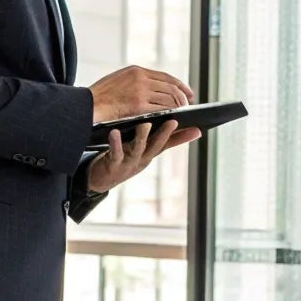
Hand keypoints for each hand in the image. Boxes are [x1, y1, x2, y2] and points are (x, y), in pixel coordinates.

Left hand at [86, 120, 200, 194]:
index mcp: (150, 154)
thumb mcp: (144, 151)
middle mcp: (142, 159)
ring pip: (138, 148)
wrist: (102, 179)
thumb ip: (159, 139)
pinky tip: (115, 132)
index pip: (169, 143)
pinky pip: (115, 152)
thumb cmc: (124, 160)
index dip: (183, 137)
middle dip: (166, 134)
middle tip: (174, 121)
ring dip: (142, 136)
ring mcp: (129, 162)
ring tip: (145, 124)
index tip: (198, 129)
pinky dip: (116, 143)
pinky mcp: (113, 164)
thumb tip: (179, 129)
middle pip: (157, 146)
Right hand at [88, 65, 193, 122]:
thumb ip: (134, 80)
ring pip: (169, 97)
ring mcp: (140, 91)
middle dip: (182, 95)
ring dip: (178, 105)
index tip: (187, 91)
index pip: (165, 76)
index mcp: (136, 70)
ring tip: (182, 112)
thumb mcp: (118, 79)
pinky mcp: (138, 105)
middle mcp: (140, 77)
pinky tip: (174, 117)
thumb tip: (150, 85)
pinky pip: (161, 108)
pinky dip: (170, 112)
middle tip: (189, 103)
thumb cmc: (99, 96)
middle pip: (170, 86)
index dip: (179, 84)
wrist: (87, 104)